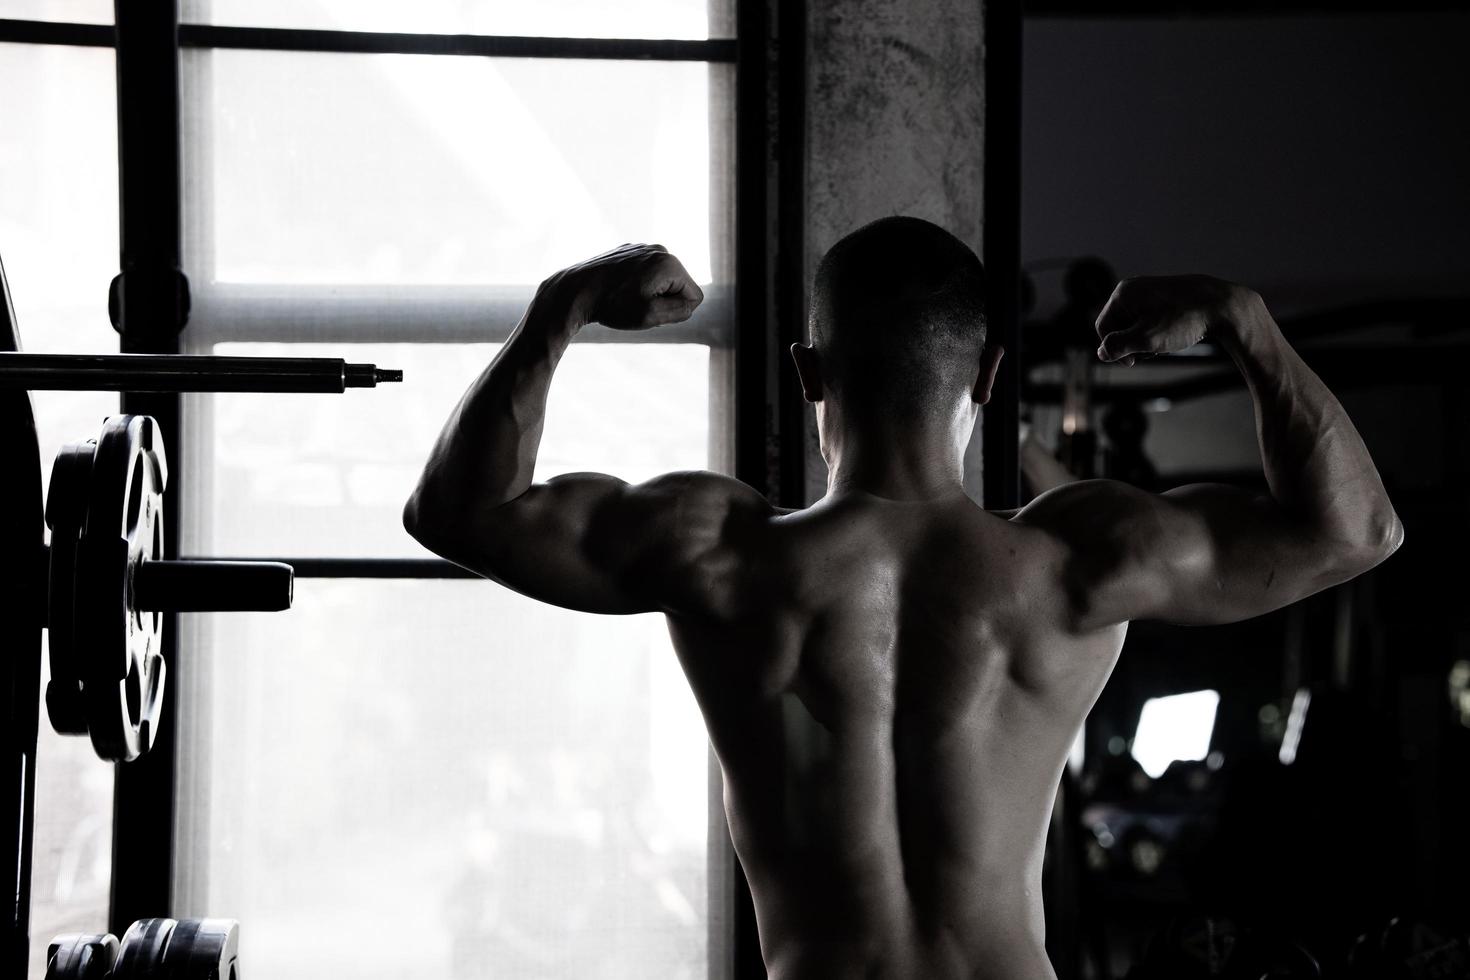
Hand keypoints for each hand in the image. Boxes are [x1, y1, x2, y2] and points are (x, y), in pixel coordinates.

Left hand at [544, 243, 704, 330]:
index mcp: (669, 262)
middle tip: (636, 305)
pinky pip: (645, 273)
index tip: (651, 310)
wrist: (575, 291)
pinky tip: (617, 289)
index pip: (694, 296)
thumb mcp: (652, 317)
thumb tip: (691, 300)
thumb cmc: (613, 306)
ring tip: (625, 297)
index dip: (676, 311)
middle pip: (679, 286)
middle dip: (663, 300)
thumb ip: (681, 310)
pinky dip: (637, 284)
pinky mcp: (628, 250)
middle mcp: (659, 249)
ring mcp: (642, 247)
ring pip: (662, 281)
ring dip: (650, 293)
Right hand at [1094, 275, 1248, 365]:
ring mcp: (1149, 291)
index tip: (1133, 362)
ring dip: (1147, 339)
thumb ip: (1117, 347)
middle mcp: (1133, 288)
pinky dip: (1158, 331)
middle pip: (1119, 326)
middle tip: (1155, 349)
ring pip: (1136, 325)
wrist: (1222, 305)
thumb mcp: (1145, 340)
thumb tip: (1101, 353)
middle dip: (1134, 343)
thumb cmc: (1183, 321)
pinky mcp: (1164, 296)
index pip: (1103, 328)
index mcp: (1123, 294)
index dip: (1114, 349)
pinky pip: (1151, 319)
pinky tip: (1175, 333)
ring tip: (1167, 340)